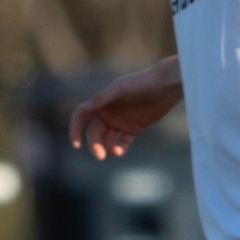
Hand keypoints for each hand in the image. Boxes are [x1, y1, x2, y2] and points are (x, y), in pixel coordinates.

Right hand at [68, 62, 183, 159]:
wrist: (164, 86)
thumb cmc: (140, 83)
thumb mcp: (120, 89)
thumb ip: (101, 99)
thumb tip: (83, 108)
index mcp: (100, 103)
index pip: (81, 117)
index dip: (75, 130)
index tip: (76, 144)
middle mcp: (107, 113)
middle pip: (94, 133)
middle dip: (95, 145)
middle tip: (100, 156)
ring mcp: (119, 122)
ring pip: (107, 140)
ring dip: (107, 148)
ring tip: (116, 152)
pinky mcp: (132, 129)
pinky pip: (122, 142)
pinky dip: (119, 148)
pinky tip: (120, 151)